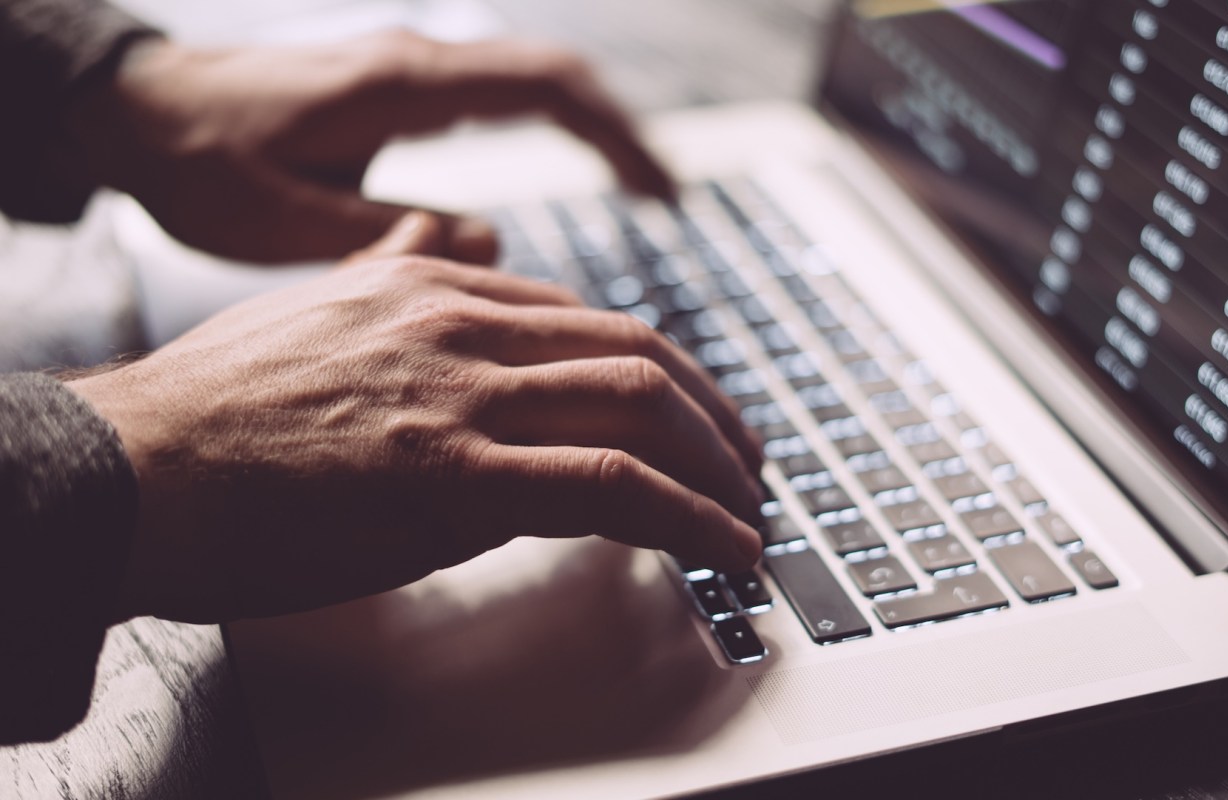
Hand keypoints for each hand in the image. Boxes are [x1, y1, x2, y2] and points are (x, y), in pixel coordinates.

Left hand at [65, 33, 673, 262]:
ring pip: (531, 83)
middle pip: (555, 77)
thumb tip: (489, 240)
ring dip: (591, 131)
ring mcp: (412, 73)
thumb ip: (386, 237)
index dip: (612, 137)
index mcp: (399, 85)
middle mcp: (417, 65)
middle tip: (669, 199)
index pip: (541, 86)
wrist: (137, 110)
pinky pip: (500, 102)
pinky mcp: (401, 94)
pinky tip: (565, 175)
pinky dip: (549, 134)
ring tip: (641, 195)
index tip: (657, 192)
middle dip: (620, 133)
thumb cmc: (196, 161)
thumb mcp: (280, 217)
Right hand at [68, 213, 761, 623]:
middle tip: (746, 457)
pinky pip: (613, 487)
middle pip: (638, 352)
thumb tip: (439, 244)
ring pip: (642, 408)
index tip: (687, 411)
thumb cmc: (210, 409)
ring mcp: (462, 396)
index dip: (658, 371)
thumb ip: (393, 275)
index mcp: (433, 290)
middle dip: (713, 412)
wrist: (127, 468)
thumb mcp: (311, 305)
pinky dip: (690, 516)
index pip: (585, 318)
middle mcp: (461, 325)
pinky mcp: (454, 476)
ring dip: (717, 464)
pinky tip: (724, 545)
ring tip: (748, 508)